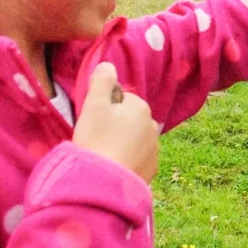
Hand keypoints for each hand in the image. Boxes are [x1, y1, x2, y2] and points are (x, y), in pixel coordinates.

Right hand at [72, 62, 159, 183]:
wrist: (103, 183)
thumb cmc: (96, 140)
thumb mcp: (93, 106)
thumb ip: (102, 82)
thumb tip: (108, 65)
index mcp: (141, 108)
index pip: (121, 101)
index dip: (104, 110)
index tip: (93, 123)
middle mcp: (153, 126)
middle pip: (129, 121)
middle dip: (115, 127)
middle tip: (96, 141)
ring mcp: (154, 150)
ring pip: (134, 140)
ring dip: (122, 145)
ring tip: (103, 157)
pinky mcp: (151, 171)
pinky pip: (137, 160)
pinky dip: (127, 162)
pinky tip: (112, 169)